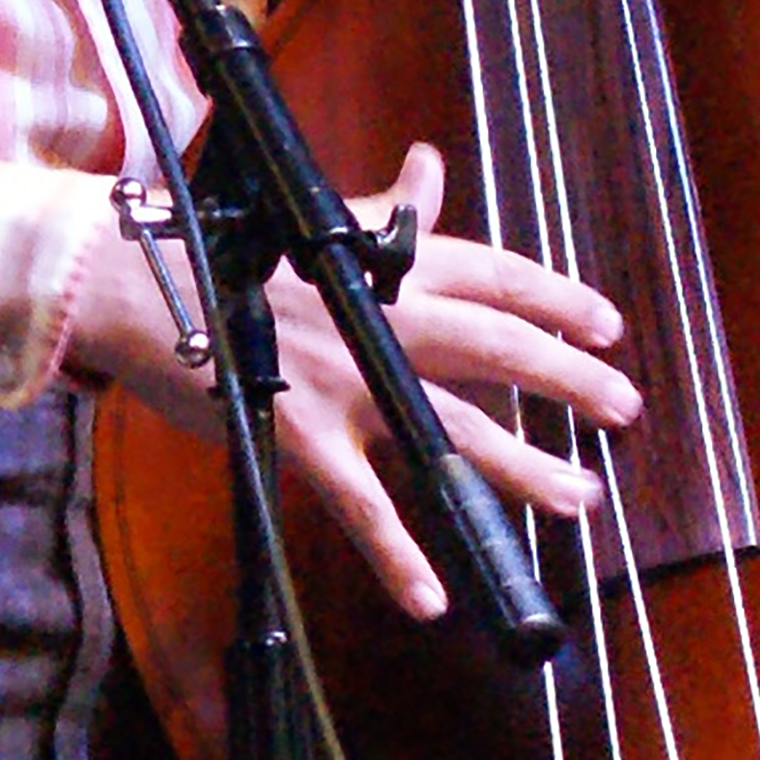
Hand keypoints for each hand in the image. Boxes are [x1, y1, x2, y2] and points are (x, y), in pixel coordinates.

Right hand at [75, 140, 638, 621]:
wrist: (135, 281)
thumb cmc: (228, 251)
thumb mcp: (320, 223)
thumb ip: (388, 208)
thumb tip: (430, 163)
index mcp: (388, 263)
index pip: (494, 274)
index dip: (559, 299)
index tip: (610, 327)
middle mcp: (379, 317)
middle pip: (496, 349)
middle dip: (569, 381)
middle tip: (624, 410)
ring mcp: (343, 378)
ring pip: (451, 429)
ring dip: (521, 470)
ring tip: (580, 499)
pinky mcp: (299, 432)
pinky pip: (360, 502)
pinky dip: (397, 553)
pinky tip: (433, 596)